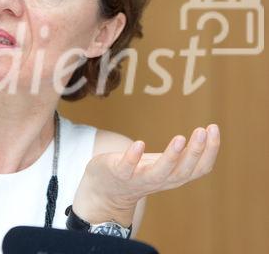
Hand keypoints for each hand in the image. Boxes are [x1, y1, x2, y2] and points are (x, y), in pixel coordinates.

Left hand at [73, 124, 219, 224]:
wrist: (106, 190)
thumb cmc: (139, 171)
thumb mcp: (164, 164)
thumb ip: (182, 155)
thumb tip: (207, 134)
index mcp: (173, 176)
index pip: (199, 169)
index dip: (210, 151)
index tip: (214, 128)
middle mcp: (160, 180)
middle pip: (183, 171)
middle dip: (196, 151)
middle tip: (203, 131)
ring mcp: (139, 179)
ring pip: (159, 173)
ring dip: (171, 157)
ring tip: (180, 138)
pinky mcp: (119, 174)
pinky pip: (127, 168)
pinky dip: (133, 158)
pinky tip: (140, 144)